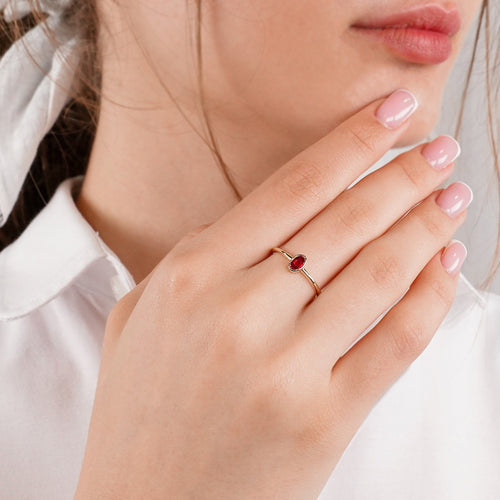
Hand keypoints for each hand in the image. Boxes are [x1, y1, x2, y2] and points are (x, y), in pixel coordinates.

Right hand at [73, 89, 468, 498]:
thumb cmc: (140, 410)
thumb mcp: (143, 318)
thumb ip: (196, 262)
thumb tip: (262, 224)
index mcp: (191, 276)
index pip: (292, 187)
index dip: (350, 142)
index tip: (390, 115)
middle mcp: (239, 312)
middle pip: (346, 221)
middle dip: (404, 175)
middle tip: (439, 149)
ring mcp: (286, 367)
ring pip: (381, 273)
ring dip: (426, 226)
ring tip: (451, 199)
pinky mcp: (323, 418)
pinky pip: (397, 341)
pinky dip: (432, 297)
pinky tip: (446, 266)